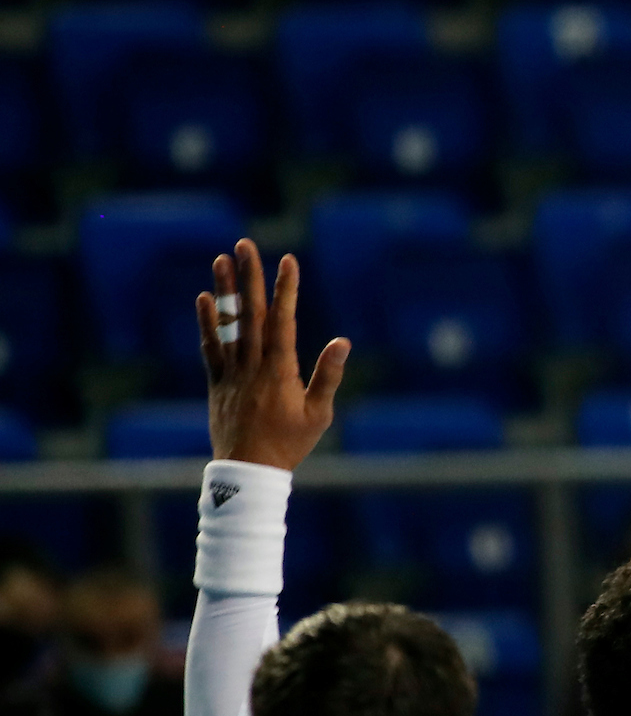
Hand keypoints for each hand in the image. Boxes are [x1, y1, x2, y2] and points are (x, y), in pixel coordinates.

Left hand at [195, 239, 348, 470]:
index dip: (286, 289)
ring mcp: (231, 372)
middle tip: (246, 245)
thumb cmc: (290, 443)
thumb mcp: (319, 414)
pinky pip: (210, 347)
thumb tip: (341, 342)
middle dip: (250, 277)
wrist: (248, 470)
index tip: (288, 260)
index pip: (283, 321)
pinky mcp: (217, 382)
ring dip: (226, 290)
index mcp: (280, 371)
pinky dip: (207, 322)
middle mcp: (252, 366)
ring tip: (221, 259)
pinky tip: (205, 299)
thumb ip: (328, 376)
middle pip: (251, 313)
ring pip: (227, 324)